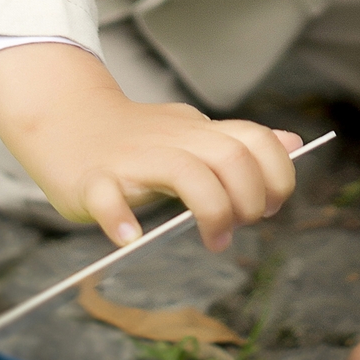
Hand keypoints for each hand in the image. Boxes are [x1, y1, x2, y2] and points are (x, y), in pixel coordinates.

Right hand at [0, 41, 299, 250]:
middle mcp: (171, 140)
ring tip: (212, 241)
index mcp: (198, 131)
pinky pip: (108, 196)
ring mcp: (132, 159)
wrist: (66, 118)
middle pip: (230, 157)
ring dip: (210, 211)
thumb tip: (293, 143)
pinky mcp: (93, 179)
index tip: (270, 206)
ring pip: (185, 172)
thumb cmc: (135, 136)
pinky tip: (130, 237)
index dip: (276, 174)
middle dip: (248, 200)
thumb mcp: (192, 132)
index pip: (255, 140)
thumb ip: (239, 142)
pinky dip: (120, 219)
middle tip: (237, 229)